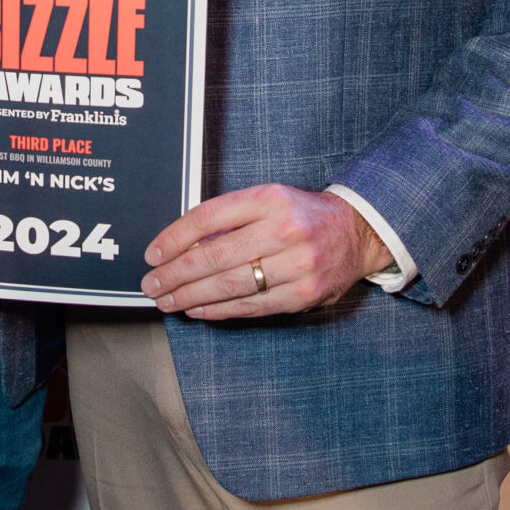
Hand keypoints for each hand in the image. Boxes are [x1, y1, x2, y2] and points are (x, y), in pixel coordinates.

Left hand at [141, 184, 394, 319]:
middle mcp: (284, 229)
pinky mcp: (304, 294)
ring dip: (191, 296)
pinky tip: (198, 310)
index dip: (174, 237)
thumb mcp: (269, 200)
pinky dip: (219, 310)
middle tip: (152, 284)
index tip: (153, 254)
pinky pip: (251, 306)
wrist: (358, 232)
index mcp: (270, 199)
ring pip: (230, 285)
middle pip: (215, 256)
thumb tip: (182, 247)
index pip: (209, 217)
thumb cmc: (302, 215)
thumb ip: (230, 218)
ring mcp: (297, 264)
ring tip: (168, 300)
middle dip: (176, 274)